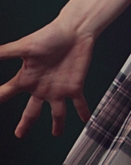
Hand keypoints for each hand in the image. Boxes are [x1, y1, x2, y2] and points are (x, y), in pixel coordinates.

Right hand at [0, 18, 94, 137]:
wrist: (73, 29)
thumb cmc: (49, 35)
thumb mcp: (22, 47)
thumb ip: (3, 53)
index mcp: (27, 79)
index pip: (6, 94)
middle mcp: (41, 87)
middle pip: (31, 111)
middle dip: (26, 124)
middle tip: (19, 135)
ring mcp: (58, 89)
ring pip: (57, 112)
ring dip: (58, 124)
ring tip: (57, 134)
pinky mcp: (74, 86)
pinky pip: (80, 103)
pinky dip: (83, 112)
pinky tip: (87, 119)